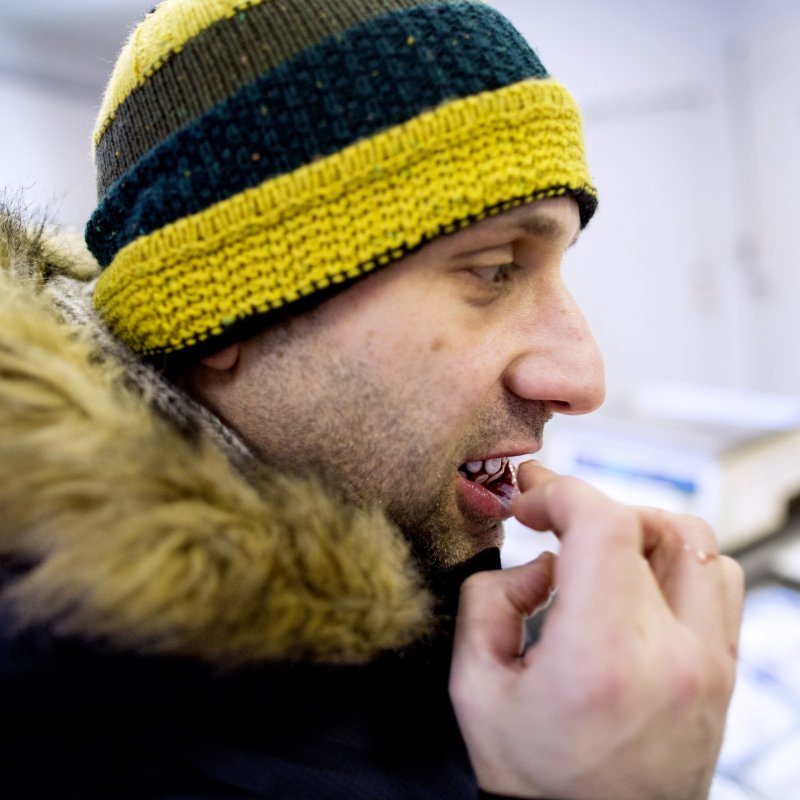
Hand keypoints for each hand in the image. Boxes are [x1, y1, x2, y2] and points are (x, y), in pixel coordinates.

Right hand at [449, 461, 743, 799]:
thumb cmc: (534, 778)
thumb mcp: (475, 688)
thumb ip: (489, 602)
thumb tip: (540, 564)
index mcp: (601, 657)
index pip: (604, 524)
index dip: (560, 492)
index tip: (529, 501)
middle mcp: (671, 655)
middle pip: (654, 523)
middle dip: (592, 507)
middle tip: (551, 520)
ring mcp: (708, 666)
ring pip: (699, 544)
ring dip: (640, 530)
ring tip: (597, 553)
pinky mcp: (721, 675)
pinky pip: (718, 583)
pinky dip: (676, 563)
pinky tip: (635, 585)